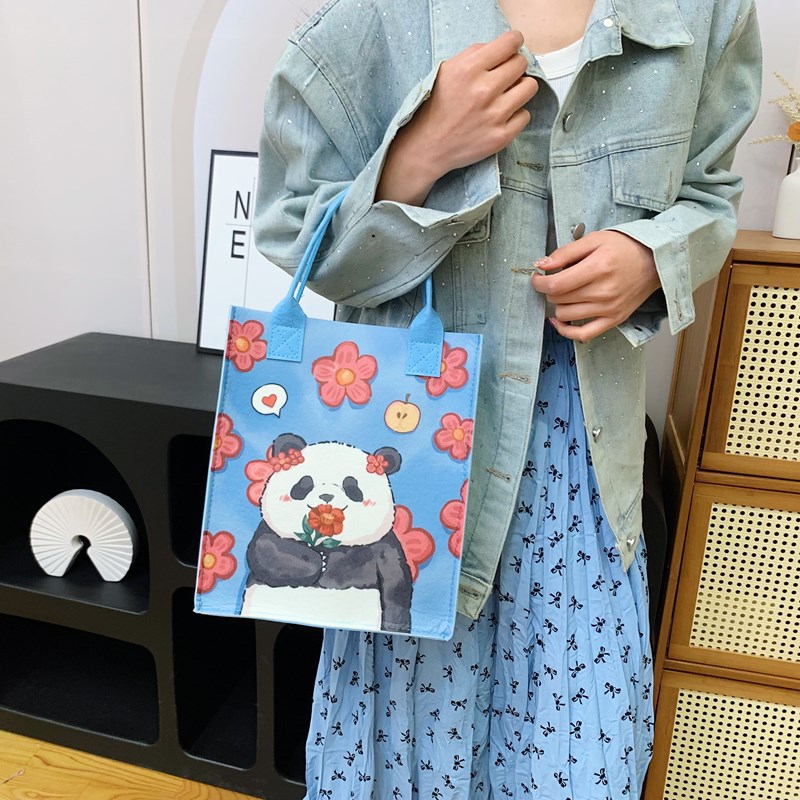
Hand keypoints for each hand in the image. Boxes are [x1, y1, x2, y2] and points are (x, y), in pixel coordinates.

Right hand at [376, 30, 538, 204]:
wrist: (428, 147)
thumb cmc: (436, 107)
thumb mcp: (446, 71)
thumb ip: (474, 55)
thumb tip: (502, 48)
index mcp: (469, 69)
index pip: (509, 43)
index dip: (514, 42)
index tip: (513, 47)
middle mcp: (484, 90)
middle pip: (521, 63)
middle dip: (515, 66)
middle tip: (505, 76)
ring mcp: (494, 115)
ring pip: (530, 87)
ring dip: (520, 89)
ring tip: (506, 96)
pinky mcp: (501, 136)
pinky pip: (525, 115)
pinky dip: (516, 115)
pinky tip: (501, 117)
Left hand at [530, 231, 660, 341]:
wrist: (654, 261)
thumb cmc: (624, 248)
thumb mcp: (594, 240)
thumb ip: (566, 253)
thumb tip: (541, 265)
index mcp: (597, 269)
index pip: (556, 285)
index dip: (539, 282)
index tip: (537, 278)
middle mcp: (603, 292)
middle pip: (559, 299)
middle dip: (551, 289)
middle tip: (557, 280)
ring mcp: (608, 309)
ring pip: (565, 315)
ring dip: (559, 304)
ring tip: (566, 293)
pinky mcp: (613, 320)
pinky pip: (582, 334)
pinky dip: (566, 330)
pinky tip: (559, 321)